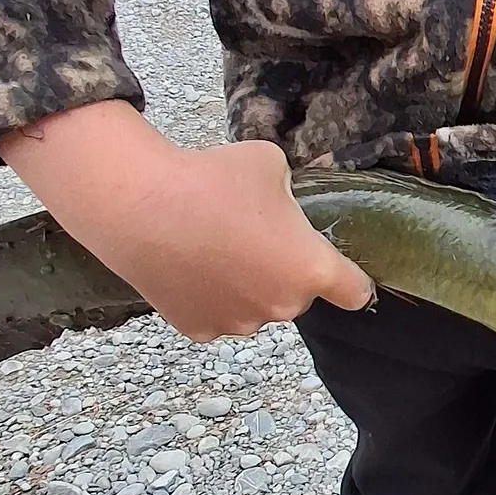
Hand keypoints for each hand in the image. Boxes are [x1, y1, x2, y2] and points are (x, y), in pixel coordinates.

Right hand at [0, 101, 373, 341]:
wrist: (140, 206)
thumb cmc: (213, 179)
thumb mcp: (271, 164)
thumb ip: (291, 190)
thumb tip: (285, 200)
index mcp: (311, 268)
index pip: (355, 291)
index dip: (352, 279)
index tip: (344, 272)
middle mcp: (282, 305)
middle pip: (298, 294)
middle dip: (284, 271)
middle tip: (254, 236)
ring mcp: (239, 322)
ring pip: (257, 306)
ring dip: (247, 286)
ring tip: (216, 246)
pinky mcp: (199, 330)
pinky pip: (218, 314)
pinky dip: (211, 296)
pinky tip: (192, 265)